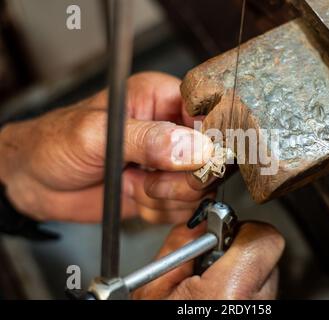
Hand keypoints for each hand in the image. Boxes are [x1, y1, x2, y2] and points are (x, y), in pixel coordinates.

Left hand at [0, 72, 213, 222]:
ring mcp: (168, 163)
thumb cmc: (55, 142)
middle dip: (182, 176)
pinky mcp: (163, 189)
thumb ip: (148, 140)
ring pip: (198, 187)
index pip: (207, 112)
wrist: (35, 181)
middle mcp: (170, 129)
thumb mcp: (96, 134)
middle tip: (149, 176)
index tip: (196, 158)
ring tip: (132, 183)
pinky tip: (132, 194)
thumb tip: (197, 148)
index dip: (208, 137)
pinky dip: (158, 209)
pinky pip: (181, 207)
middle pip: (211, 156)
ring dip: (166, 195)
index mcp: (159, 99)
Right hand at [133, 222, 284, 299]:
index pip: (265, 239)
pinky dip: (243, 287)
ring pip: (266, 271)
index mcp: (229, 296)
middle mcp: (256, 308)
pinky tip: (220, 299)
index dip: (241, 229)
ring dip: (241, 269)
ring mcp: (263, 314)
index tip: (221, 234)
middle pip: (266, 252)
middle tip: (210, 265)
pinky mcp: (264, 315)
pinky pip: (261, 291)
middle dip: (238, 249)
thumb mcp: (154, 286)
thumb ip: (180, 243)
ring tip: (213, 287)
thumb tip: (202, 221)